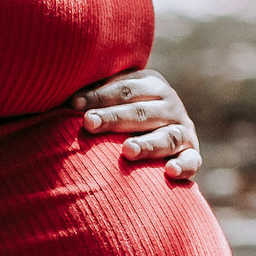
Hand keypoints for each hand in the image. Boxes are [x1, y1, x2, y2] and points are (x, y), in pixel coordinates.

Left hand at [70, 70, 201, 180]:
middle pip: (141, 112)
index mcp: (152, 84)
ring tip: (126, 150)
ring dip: (147, 144)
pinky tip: (170, 172)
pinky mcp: (192, 154)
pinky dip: (184, 166)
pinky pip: (191, 161)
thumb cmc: (123, 111)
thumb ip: (96, 93)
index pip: (124, 89)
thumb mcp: (116, 96)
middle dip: (113, 118)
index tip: (73, 105)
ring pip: (166, 137)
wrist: (159, 128)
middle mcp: (171, 105)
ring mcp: (183, 130)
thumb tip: (63, 95)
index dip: (98, 95)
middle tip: (89, 123)